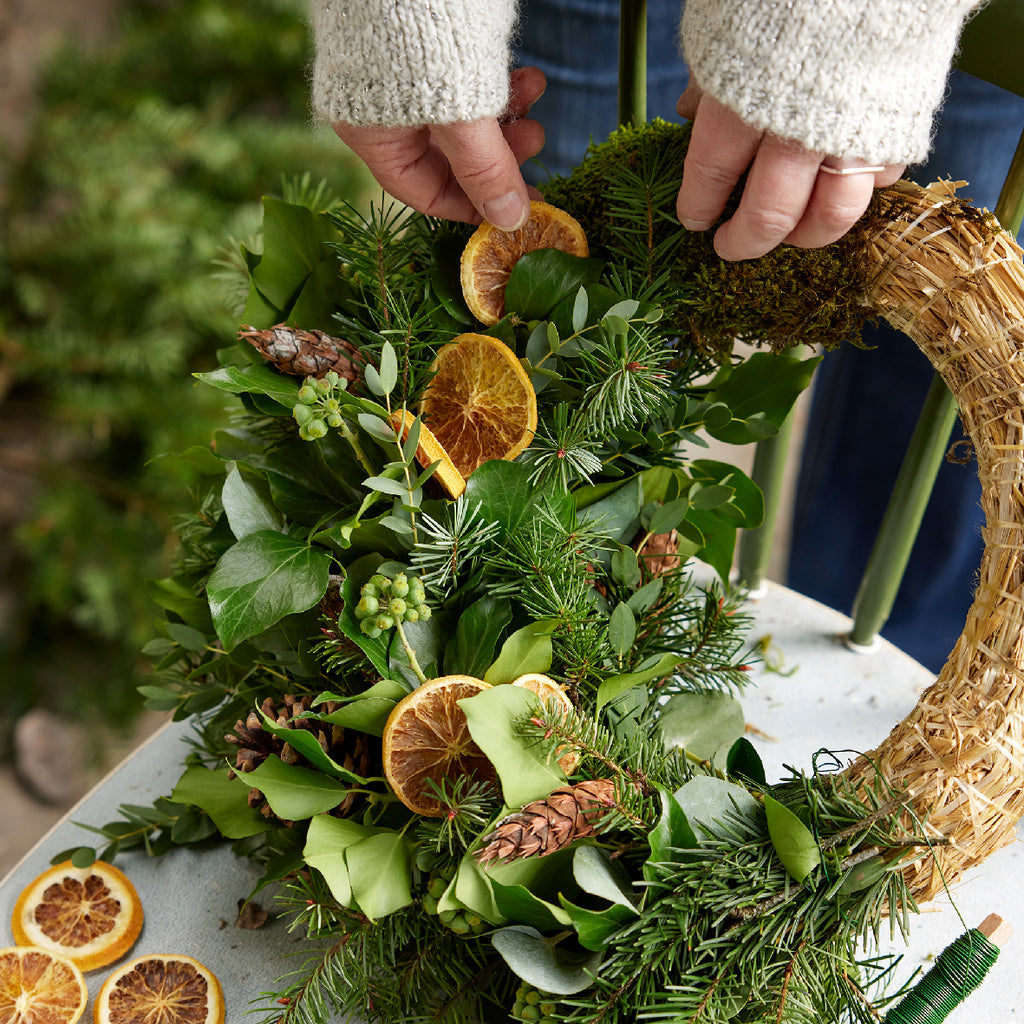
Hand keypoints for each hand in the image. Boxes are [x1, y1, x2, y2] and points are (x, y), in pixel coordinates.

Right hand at [332, 66, 546, 230]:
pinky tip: (528, 76)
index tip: (518, 209)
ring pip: (463, 118)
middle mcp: (383, 110)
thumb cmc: (425, 31)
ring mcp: (403, 76)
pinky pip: (466, 82)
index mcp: (373, 134)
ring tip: (538, 96)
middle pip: (448, 157)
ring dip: (506, 116)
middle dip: (498, 155)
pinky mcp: (427, 47)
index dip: (473, 206)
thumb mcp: (462, 114)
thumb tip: (510, 222)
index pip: (423, 191)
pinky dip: (499, 85)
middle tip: (538, 142)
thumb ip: (485, 170)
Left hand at [675, 85, 903, 260]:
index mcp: (741, 102)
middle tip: (729, 247)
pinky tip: (836, 189)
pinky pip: (879, 181)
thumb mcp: (725, 25)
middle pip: (768, 215)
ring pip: (830, 217)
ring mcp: (851, 132)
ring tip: (785, 237)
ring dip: (802, 238)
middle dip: (742, 242)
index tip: (694, 220)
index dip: (699, 206)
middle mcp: (795, 128)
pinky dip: (858, 194)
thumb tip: (686, 110)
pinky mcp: (899, 125)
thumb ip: (708, 75)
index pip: (710, 177)